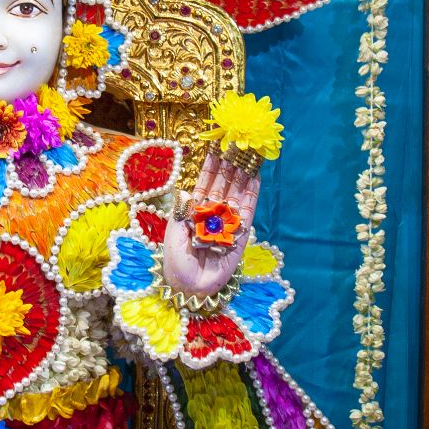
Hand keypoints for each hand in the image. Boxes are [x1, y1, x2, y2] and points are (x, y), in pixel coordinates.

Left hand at [162, 148, 261, 296]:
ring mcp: (227, 222)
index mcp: (194, 212)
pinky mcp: (241, 233)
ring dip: (242, 173)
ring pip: (236, 193)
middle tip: (236, 141)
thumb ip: (184, 210)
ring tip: (248, 152)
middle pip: (223, 184)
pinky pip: (247, 210)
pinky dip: (251, 193)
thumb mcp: (174, 231)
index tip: (215, 146)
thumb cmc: (177, 262)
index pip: (204, 183)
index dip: (210, 166)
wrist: (190, 286)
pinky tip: (254, 175)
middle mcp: (212, 214)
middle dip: (229, 164)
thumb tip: (189, 189)